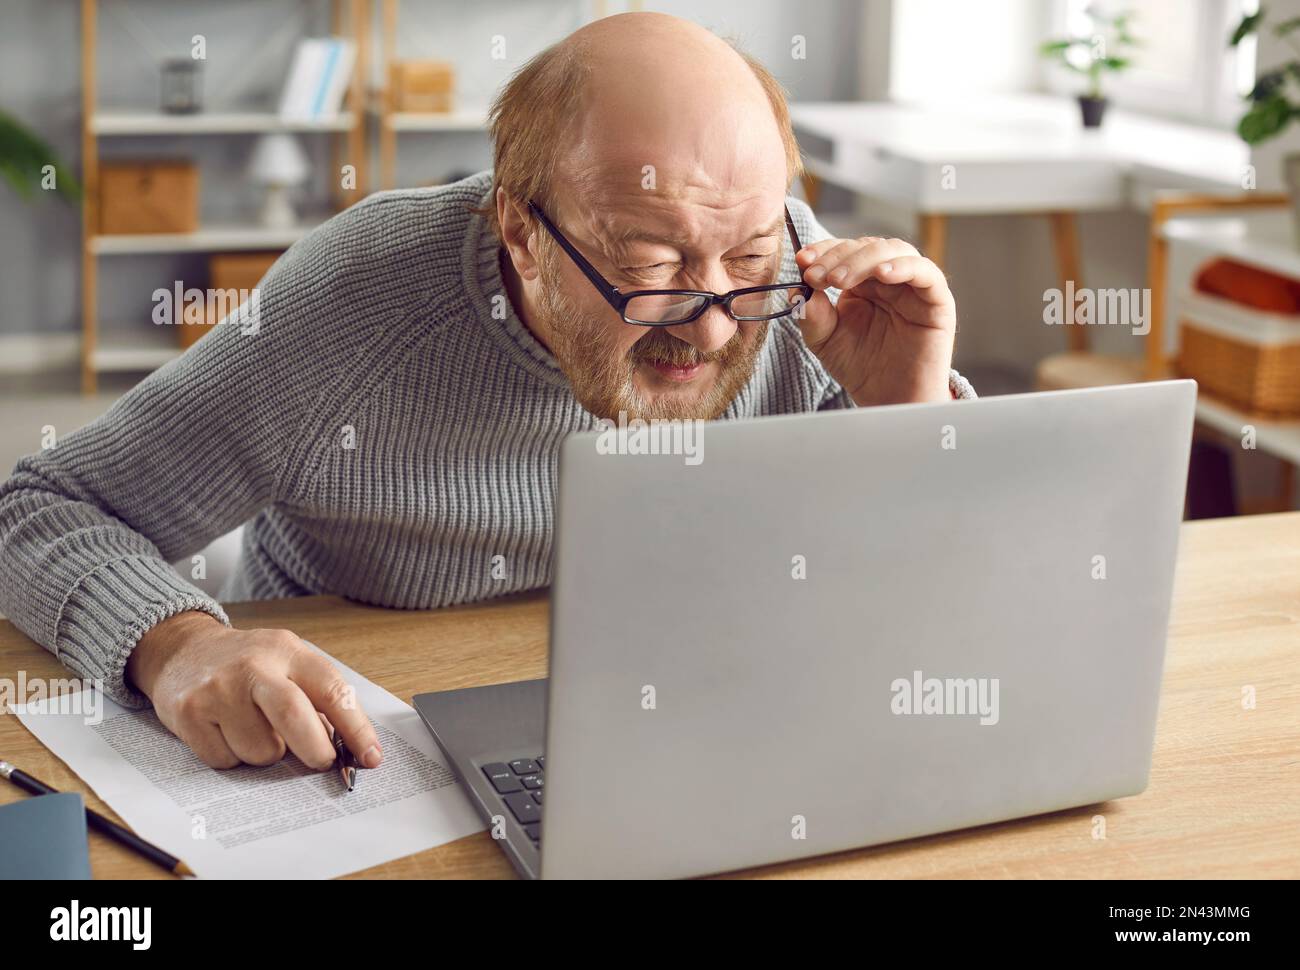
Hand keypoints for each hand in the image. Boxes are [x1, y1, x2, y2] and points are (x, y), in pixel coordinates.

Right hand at [126, 611, 383, 771]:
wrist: (184, 650)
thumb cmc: (249, 664)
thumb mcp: (288, 663)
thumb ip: (318, 698)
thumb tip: (350, 748)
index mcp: (288, 651)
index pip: (331, 690)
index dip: (356, 729)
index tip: (371, 757)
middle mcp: (252, 667)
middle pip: (294, 717)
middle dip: (316, 751)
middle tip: (322, 761)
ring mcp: (218, 690)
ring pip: (260, 750)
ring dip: (267, 754)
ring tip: (255, 730)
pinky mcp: (189, 714)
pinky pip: (226, 760)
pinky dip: (234, 757)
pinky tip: (226, 732)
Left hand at [794, 236, 956, 405]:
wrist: (889, 400)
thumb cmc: (861, 368)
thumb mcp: (825, 340)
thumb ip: (812, 314)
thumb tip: (798, 288)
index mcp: (861, 282)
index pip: (844, 251)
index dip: (824, 251)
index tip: (803, 260)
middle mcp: (887, 279)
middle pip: (866, 246)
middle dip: (838, 257)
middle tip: (817, 275)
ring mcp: (913, 286)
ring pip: (894, 251)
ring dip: (864, 259)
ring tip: (839, 279)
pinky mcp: (937, 300)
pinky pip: (926, 273)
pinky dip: (904, 267)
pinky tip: (882, 274)